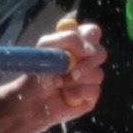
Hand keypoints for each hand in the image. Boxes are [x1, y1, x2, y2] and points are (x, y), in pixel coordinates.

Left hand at [0, 17, 106, 132]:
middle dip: (87, 63)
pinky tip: (65, 95)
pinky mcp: (91, 96)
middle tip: (72, 71)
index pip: (93, 32)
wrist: (30, 99)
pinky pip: (94, 91)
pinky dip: (77, 93)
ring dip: (74, 80)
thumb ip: (68, 40)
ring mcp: (91, 78)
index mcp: (77, 43)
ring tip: (58, 83)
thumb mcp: (45, 46)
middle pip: (101, 53)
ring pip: (97, 74)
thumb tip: (89, 49)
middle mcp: (87, 59)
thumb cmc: (38, 70)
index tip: (82, 48)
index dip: (91, 37)